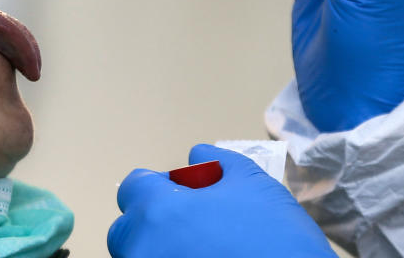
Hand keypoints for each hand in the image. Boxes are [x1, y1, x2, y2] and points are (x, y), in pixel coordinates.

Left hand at [108, 145, 335, 257]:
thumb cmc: (275, 237)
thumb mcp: (253, 184)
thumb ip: (219, 163)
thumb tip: (198, 155)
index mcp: (159, 212)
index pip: (134, 187)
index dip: (161, 184)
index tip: (184, 191)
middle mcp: (143, 249)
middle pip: (129, 228)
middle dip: (155, 220)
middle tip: (197, 221)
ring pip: (141, 254)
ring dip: (162, 245)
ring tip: (204, 245)